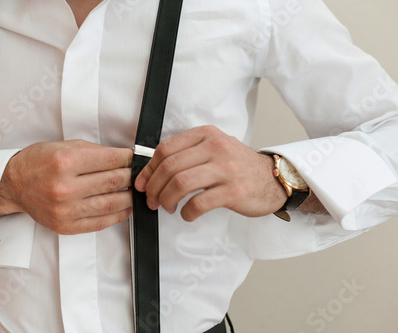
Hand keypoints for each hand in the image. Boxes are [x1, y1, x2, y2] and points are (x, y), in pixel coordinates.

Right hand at [0, 140, 132, 234]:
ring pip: (112, 204)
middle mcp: (65, 187)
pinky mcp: (66, 226)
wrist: (13, 185)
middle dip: (132, 176)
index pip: (111, 160)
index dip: (130, 159)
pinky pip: (100, 222)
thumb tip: (124, 157)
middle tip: (140, 174)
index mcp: (66, 162)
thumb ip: (95, 152)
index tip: (137, 158)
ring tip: (137, 191)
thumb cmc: (38, 163)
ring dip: (130, 197)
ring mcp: (66, 209)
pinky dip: (118, 215)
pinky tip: (125, 208)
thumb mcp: (65, 146)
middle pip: (114, 181)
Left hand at [134, 126, 286, 220]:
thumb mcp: (214, 148)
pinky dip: (187, 212)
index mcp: (207, 134)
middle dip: (153, 188)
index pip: (166, 149)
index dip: (148, 169)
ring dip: (166, 200)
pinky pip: (199, 203)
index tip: (142, 183)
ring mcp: (226, 169)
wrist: (273, 179)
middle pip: (169, 167)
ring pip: (180, 183)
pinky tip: (187, 214)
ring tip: (167, 207)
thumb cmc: (238, 166)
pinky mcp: (233, 191)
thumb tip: (152, 171)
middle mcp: (216, 147)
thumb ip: (188, 153)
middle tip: (151, 200)